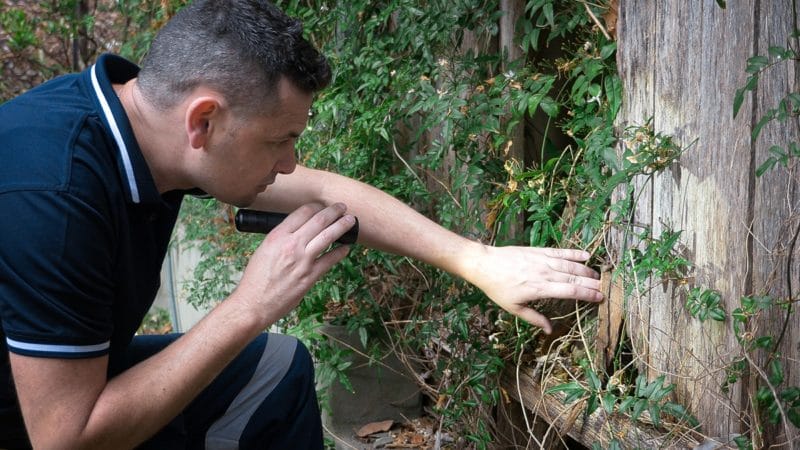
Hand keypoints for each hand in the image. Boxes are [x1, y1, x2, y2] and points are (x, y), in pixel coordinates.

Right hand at [233, 203, 354, 325]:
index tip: (322, 206)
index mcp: (277, 236)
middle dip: (334, 211)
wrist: (253, 303)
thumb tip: (298, 231)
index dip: (316, 206)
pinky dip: (340, 252)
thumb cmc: (255, 279)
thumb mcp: (264, 250)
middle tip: (342, 207)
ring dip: (342, 226)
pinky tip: (346, 247)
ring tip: (351, 220)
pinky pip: (330, 260)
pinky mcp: (310, 276)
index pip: (302, 212)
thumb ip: (281, 238)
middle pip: (319, 220)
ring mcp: (302, 261)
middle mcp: (291, 245)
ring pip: (328, 236)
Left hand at [466, 245, 602, 333]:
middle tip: (606, 289)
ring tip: (599, 276)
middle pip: (574, 278)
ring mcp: (542, 260)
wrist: (484, 264)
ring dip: (586, 271)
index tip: (600, 298)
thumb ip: (534, 318)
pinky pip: (560, 252)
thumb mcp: (513, 308)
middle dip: (591, 284)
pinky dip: (574, 253)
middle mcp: (544, 273)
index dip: (586, 295)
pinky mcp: (538, 251)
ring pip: (570, 265)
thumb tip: (550, 331)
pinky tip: (586, 255)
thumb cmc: (497, 288)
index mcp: (539, 289)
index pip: (569, 291)